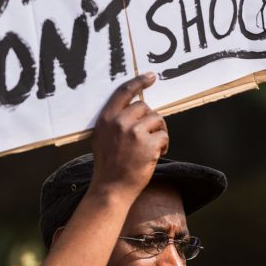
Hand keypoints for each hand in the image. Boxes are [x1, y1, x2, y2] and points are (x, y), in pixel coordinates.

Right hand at [90, 73, 168, 200]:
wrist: (111, 189)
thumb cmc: (108, 165)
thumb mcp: (102, 138)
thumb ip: (114, 121)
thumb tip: (135, 107)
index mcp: (106, 119)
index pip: (124, 92)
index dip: (139, 82)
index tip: (151, 77)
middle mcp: (119, 122)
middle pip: (144, 107)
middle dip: (150, 120)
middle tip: (149, 135)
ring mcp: (134, 133)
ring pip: (157, 119)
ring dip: (159, 132)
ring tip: (153, 146)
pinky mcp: (148, 144)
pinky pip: (164, 136)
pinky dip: (164, 145)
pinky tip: (156, 155)